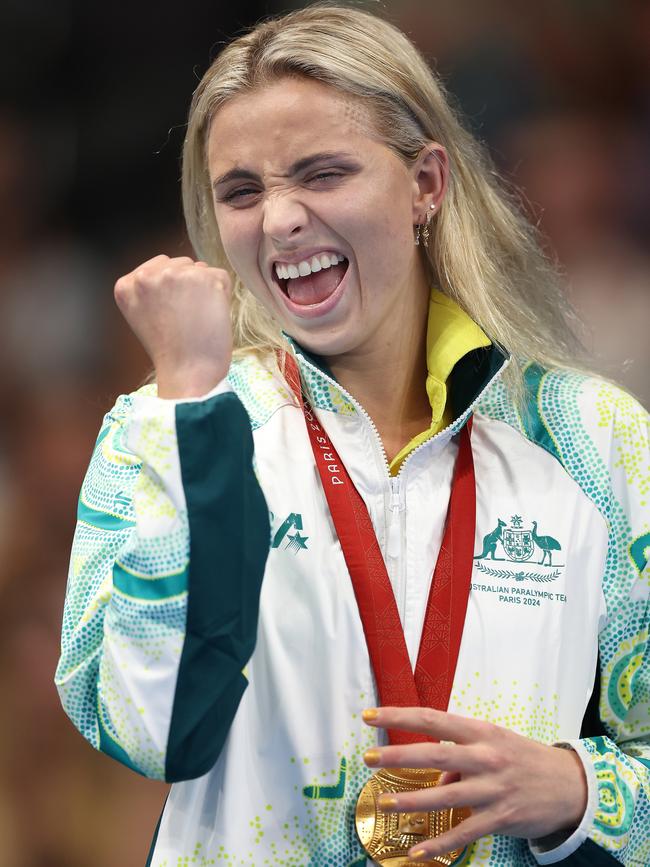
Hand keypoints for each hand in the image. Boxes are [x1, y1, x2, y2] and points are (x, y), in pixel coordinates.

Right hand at [114, 254, 232, 397]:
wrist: (189, 372)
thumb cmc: (171, 351)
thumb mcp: (142, 315)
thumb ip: (150, 288)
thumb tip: (176, 266)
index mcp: (126, 285)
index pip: (159, 266)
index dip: (171, 291)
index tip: (169, 316)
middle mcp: (146, 276)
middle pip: (180, 264)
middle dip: (187, 286)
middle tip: (185, 319)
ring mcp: (176, 275)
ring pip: (201, 269)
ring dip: (205, 289)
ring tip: (196, 319)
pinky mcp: (205, 279)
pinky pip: (221, 277)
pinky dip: (222, 295)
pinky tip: (210, 317)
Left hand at [362, 706, 586, 860]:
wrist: (571, 785)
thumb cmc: (524, 758)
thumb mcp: (494, 743)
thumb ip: (461, 755)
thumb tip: (436, 777)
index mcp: (480, 731)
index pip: (432, 718)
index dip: (399, 716)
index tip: (371, 714)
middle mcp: (486, 757)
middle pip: (435, 753)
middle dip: (398, 756)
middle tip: (369, 758)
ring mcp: (493, 788)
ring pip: (445, 795)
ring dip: (411, 800)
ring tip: (385, 803)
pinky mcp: (501, 818)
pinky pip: (464, 832)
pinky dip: (439, 844)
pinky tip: (417, 851)